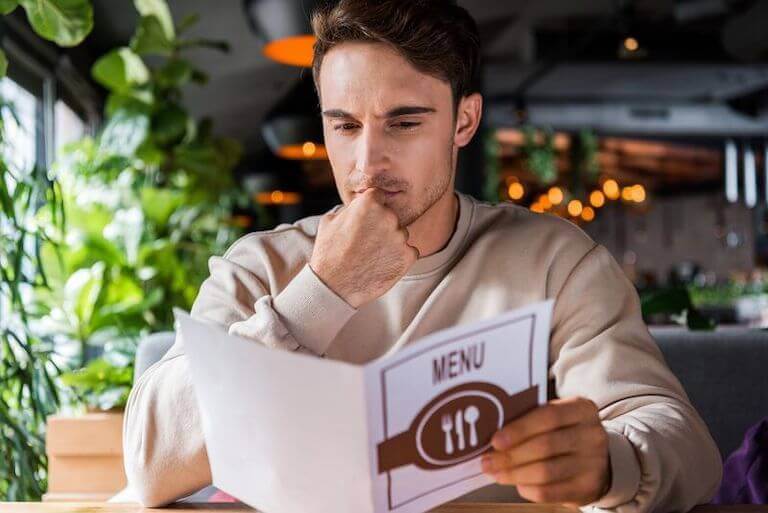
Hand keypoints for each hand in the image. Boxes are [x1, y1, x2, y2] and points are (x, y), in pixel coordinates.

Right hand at [309, 188, 418, 307]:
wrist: (334, 287)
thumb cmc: (328, 253)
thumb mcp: (329, 221)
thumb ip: (349, 209)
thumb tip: (357, 205)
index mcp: (369, 203)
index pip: (379, 196)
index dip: (372, 207)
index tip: (366, 219)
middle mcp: (388, 216)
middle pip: (391, 216)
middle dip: (381, 226)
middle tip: (366, 242)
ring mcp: (400, 236)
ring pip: (400, 234)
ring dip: (390, 242)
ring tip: (371, 255)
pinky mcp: (409, 256)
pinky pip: (409, 251)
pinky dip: (398, 257)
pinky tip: (381, 264)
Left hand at [481, 397, 610, 506]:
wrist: (598, 461)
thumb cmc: (565, 434)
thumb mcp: (557, 419)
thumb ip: (530, 420)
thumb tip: (494, 435)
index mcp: (582, 409)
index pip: (549, 416)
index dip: (520, 429)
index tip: (495, 440)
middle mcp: (592, 435)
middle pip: (545, 446)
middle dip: (511, 455)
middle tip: (488, 461)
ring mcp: (593, 463)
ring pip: (546, 471)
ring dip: (514, 474)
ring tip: (496, 473)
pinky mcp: (588, 488)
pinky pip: (550, 492)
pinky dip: (528, 489)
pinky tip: (517, 484)